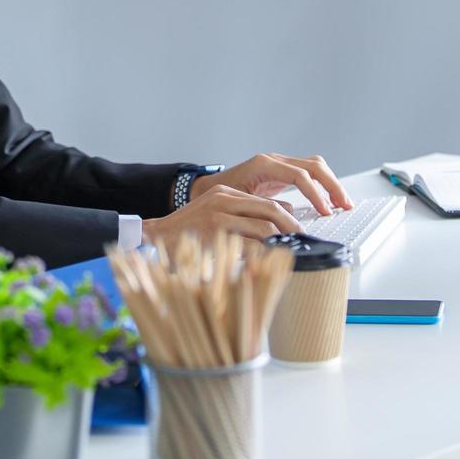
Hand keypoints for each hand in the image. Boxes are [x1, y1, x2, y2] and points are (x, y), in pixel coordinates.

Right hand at [141, 183, 301, 246]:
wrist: (156, 235)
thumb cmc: (190, 229)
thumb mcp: (217, 211)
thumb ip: (245, 212)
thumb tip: (284, 214)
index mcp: (226, 193)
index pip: (268, 202)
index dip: (289, 219)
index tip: (300, 233)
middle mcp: (223, 199)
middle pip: (270, 211)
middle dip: (291, 229)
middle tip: (302, 244)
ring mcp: (217, 216)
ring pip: (262, 228)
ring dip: (280, 243)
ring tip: (289, 255)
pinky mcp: (212, 234)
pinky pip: (246, 246)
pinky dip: (260, 256)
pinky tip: (267, 265)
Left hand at [193, 152, 351, 216]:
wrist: (205, 189)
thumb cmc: (218, 198)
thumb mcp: (238, 205)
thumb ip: (261, 211)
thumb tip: (286, 221)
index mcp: (263, 165)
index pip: (299, 175)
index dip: (315, 193)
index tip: (325, 211)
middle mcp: (274, 160)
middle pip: (313, 165)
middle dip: (332, 185)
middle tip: (344, 206)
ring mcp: (279, 164)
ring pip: (315, 166)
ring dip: (331, 184)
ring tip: (342, 204)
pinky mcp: (283, 173)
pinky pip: (309, 173)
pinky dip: (322, 185)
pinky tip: (328, 201)